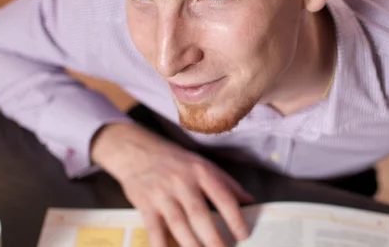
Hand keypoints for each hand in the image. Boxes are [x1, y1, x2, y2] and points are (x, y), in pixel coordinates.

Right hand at [90, 122, 254, 246]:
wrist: (138, 151)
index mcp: (201, 171)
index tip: (243, 235)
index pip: (222, 196)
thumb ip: (226, 183)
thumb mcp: (203, 164)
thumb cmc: (175, 161)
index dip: (234, 217)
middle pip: (200, 214)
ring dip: (192, 245)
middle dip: (213, 238)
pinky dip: (161, 246)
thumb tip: (249, 201)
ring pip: (179, 224)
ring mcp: (162, 194)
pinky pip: (154, 230)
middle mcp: (182, 182)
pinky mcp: (145, 204)